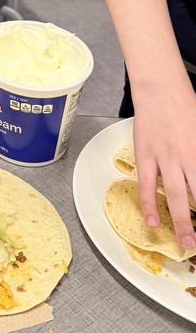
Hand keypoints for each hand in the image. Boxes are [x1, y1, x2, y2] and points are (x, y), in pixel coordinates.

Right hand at [131, 80, 195, 249]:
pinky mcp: (145, 156)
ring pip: (174, 196)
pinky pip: (146, 186)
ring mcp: (164, 158)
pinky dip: (149, 205)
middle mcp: (186, 158)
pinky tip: (153, 222)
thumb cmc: (185, 106)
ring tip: (186, 243)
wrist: (160, 90)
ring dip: (181, 222)